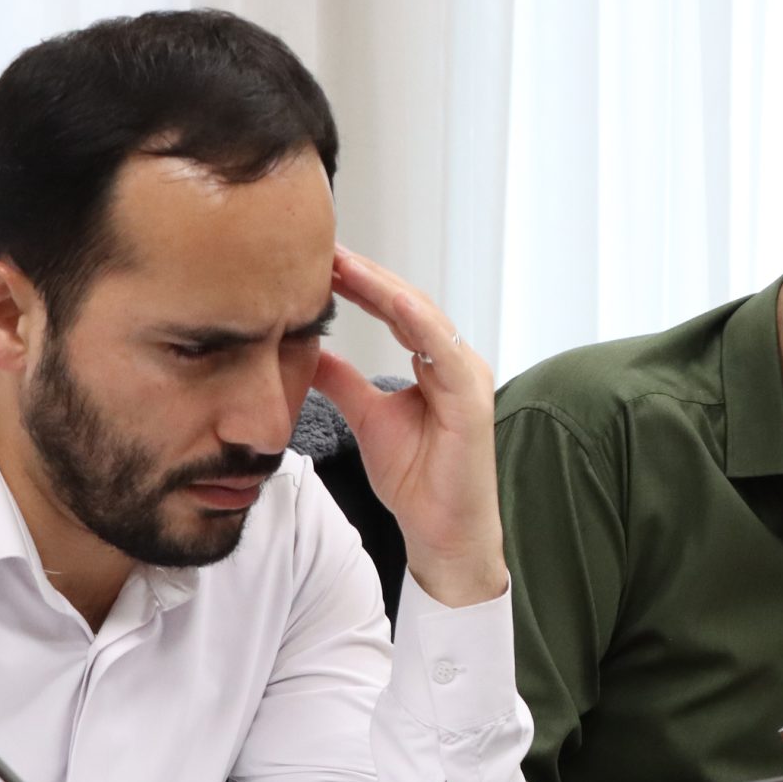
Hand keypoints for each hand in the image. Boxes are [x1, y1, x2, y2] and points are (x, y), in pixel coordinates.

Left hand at [311, 250, 508, 606]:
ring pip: (425, 317)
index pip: (394, 310)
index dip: (358, 284)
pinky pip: (445, 350)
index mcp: (436, 364)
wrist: (443, 534)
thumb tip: (309, 351)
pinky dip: (418, 321)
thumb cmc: (417, 481)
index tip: (317, 262)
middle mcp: (456, 363)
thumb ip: (344, 382)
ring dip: (384, 287)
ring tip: (343, 263)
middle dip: (366, 275)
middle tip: (323, 248)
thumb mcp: (368, 418)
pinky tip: (388, 299)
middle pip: (409, 303)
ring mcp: (468, 379)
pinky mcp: (473, 400)